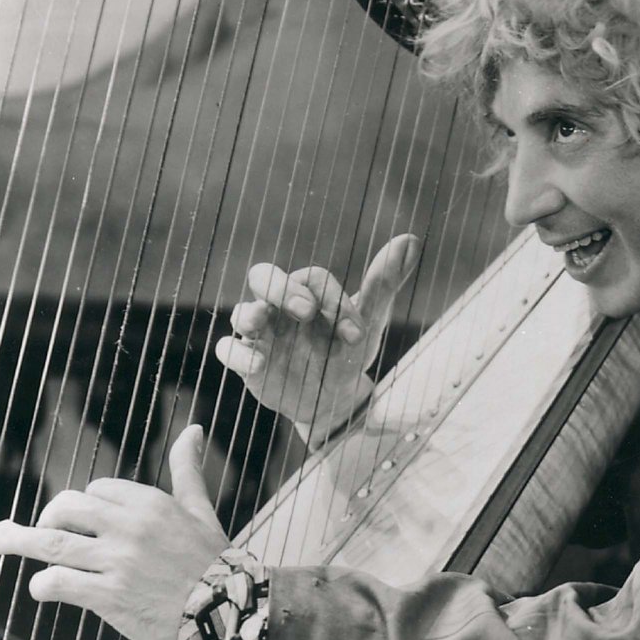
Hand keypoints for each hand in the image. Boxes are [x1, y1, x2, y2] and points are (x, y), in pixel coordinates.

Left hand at [0, 426, 227, 639]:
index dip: (86, 507)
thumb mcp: (201, 510)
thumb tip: (192, 429)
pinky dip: (44, 584)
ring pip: (53, 543)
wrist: (229, 616)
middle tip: (36, 531)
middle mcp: (130, 527)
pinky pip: (60, 582)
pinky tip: (42, 588)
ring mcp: (118, 562)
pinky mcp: (110, 597)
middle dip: (47, 518)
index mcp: (150, 503)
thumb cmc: (215, 563)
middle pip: (67, 508)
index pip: (98, 490)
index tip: (85, 524)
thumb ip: (188, 470)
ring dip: (18, 540)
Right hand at [217, 234, 418, 435]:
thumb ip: (383, 283)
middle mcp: (279, 305)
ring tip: (261, 323)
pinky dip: (237, 353)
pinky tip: (257, 363)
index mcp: (307, 291)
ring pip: (242, 311)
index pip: (313, 280)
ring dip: (249, 314)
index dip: (333, 301)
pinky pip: (227, 350)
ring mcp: (260, 334)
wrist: (334, 400)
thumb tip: (411, 239)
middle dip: (282, 290)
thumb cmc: (346, 352)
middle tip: (307, 311)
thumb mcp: (368, 321)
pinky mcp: (248, 362)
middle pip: (265, 277)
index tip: (354, 334)